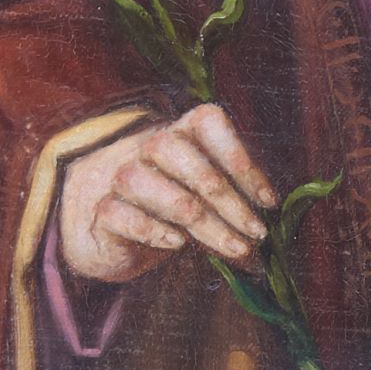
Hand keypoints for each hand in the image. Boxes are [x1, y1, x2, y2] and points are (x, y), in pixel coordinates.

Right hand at [59, 102, 274, 285]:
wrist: (120, 232)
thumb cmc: (178, 209)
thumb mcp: (211, 200)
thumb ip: (238, 205)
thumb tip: (267, 235)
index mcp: (182, 132)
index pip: (208, 122)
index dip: (239, 158)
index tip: (268, 201)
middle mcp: (149, 146)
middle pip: (181, 155)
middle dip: (226, 199)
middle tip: (255, 233)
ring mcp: (121, 175)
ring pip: (149, 183)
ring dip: (198, 220)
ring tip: (230, 247)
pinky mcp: (103, 211)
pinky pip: (120, 212)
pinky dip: (151, 228)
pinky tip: (177, 243)